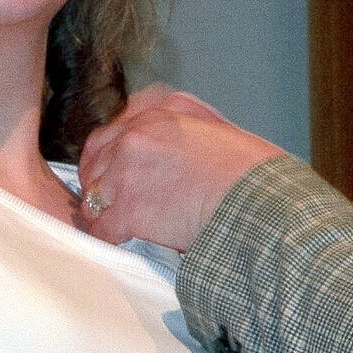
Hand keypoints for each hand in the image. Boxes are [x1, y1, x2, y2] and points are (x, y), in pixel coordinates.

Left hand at [78, 87, 284, 250]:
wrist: (258, 202)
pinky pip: (100, 227)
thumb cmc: (256, 176)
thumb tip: (179, 156)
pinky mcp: (125, 206)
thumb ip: (190, 133)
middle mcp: (139, 131)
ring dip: (103, 211)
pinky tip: (124, 243)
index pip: (120, 124)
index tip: (116, 168)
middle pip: (96, 156)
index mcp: (165, 109)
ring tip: (119, 227)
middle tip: (109, 200)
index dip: (114, 152)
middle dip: (100, 180)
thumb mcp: (222, 132)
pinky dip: (109, 238)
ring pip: (93, 193)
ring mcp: (127, 168)